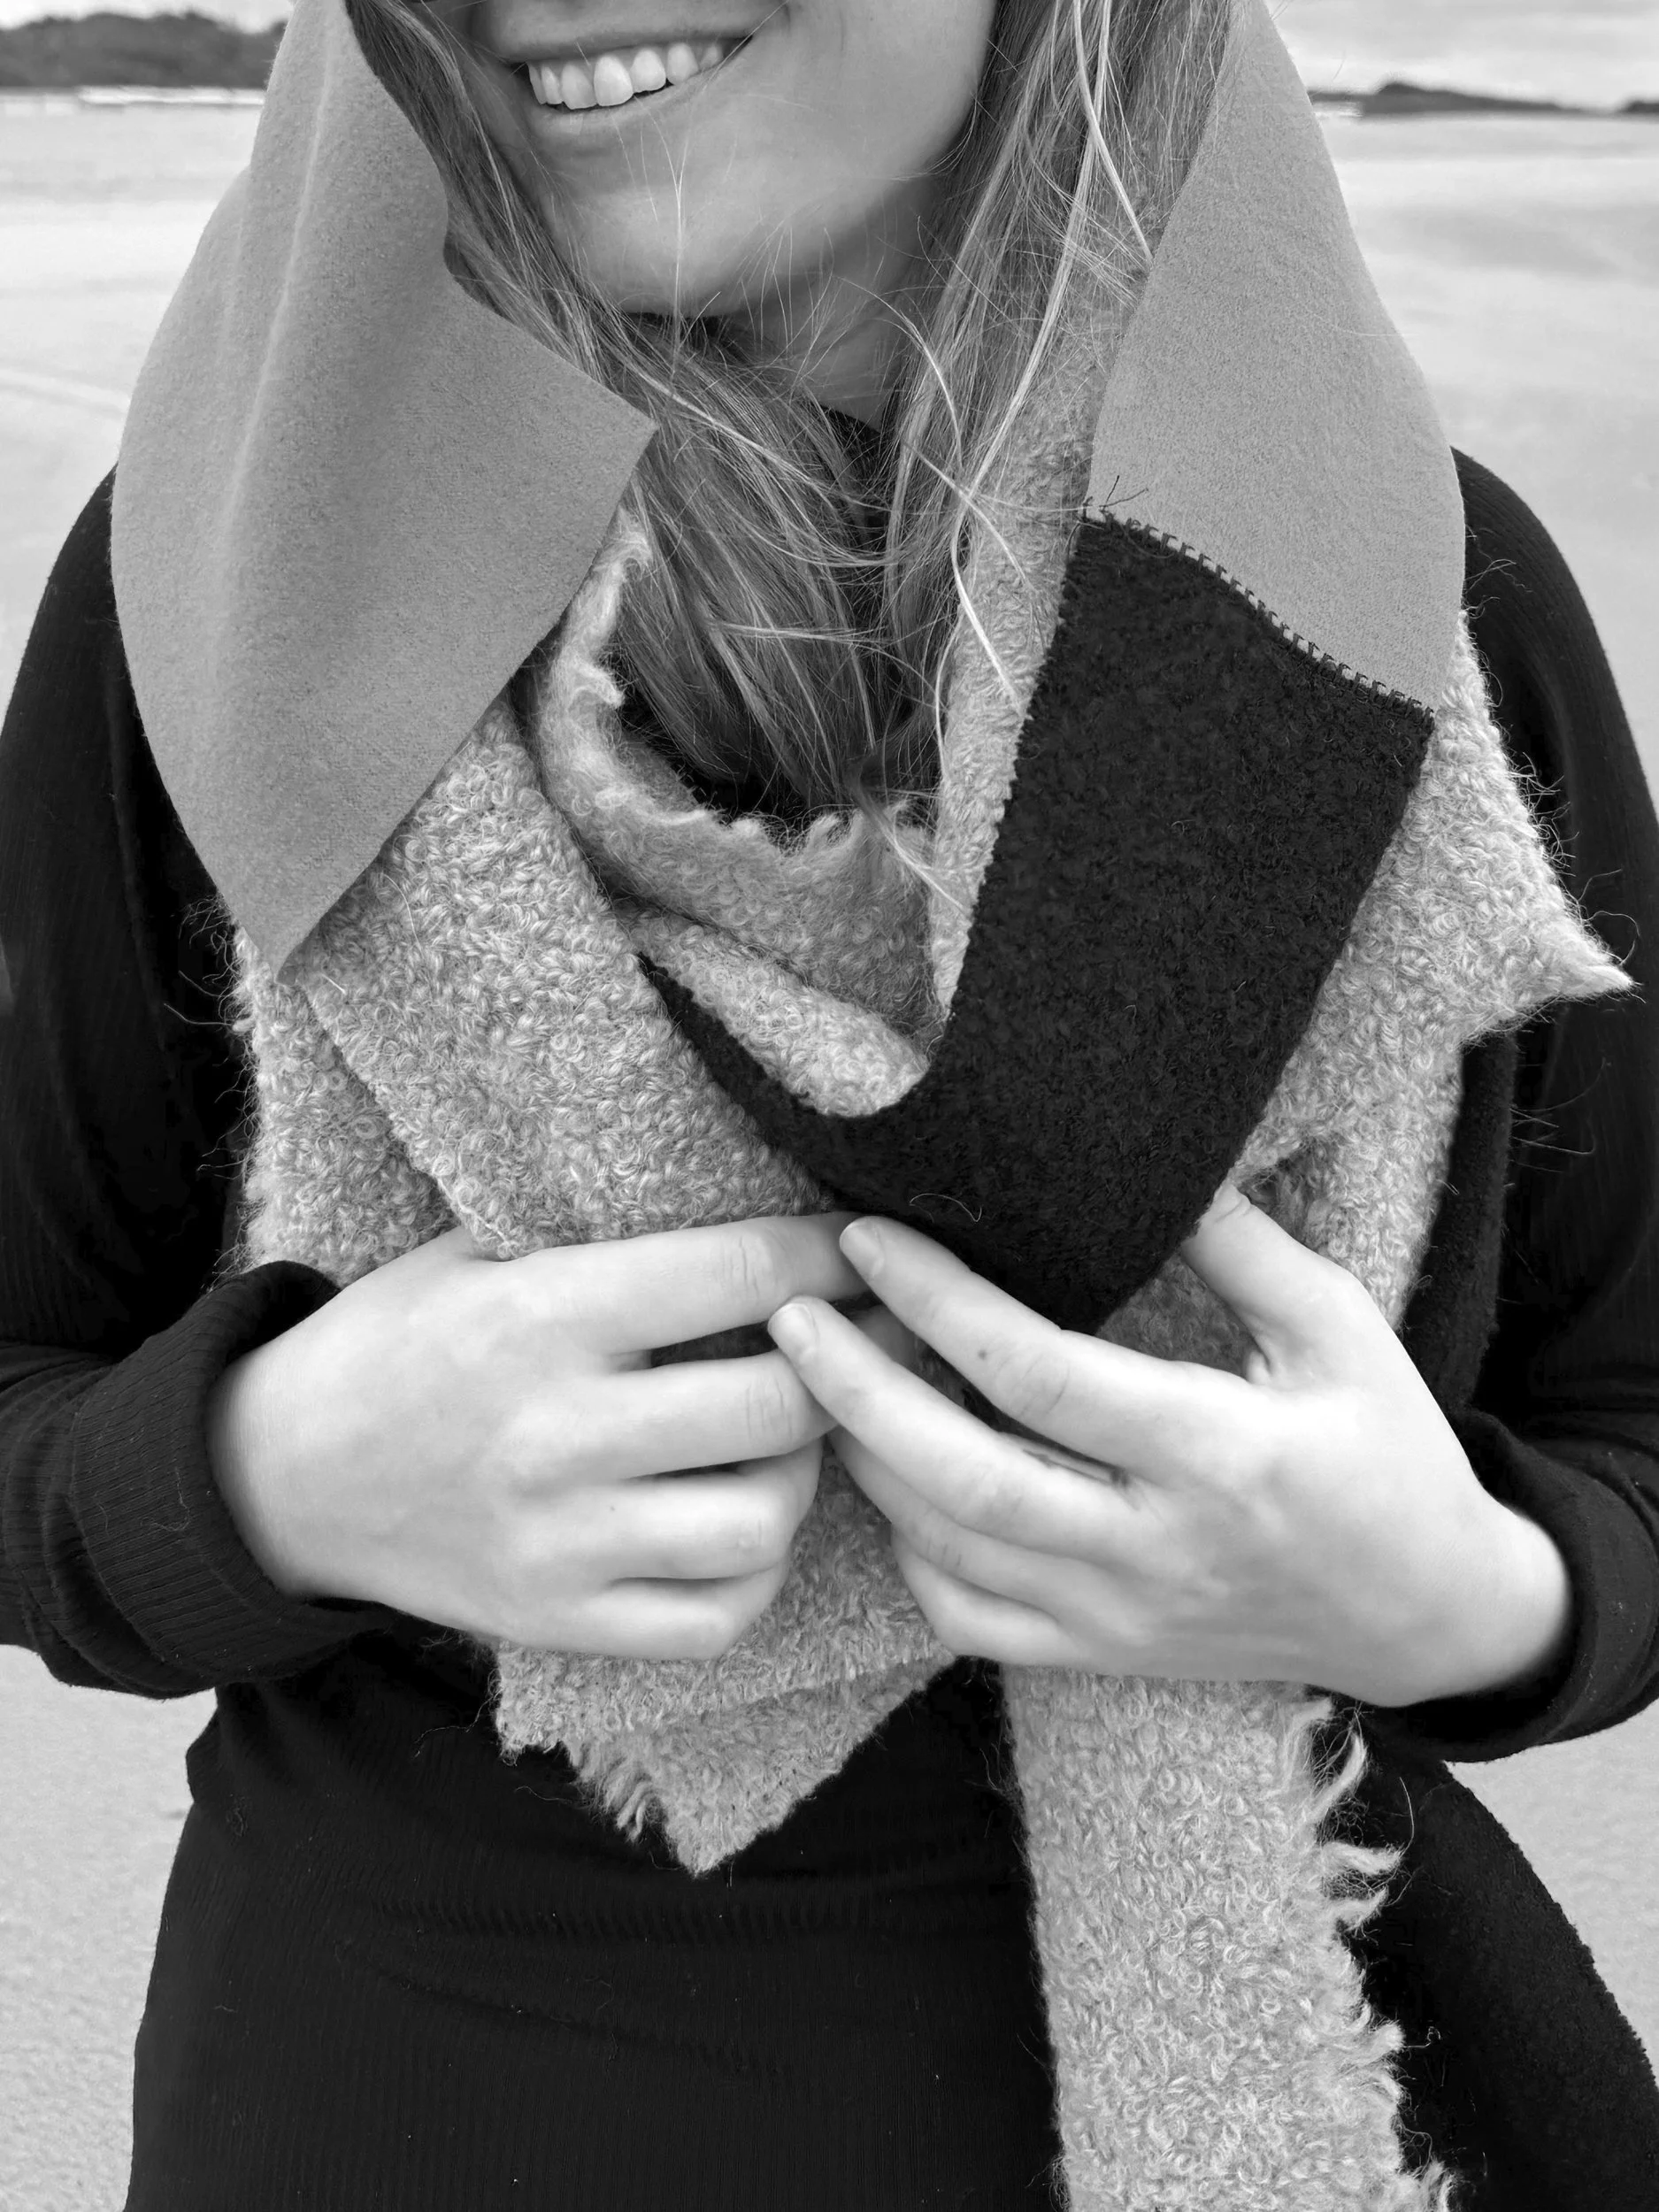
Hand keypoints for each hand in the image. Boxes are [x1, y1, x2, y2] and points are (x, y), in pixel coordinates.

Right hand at [208, 1216, 862, 1660]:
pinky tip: (742, 1521)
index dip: (829, 1256)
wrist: (284, 1477)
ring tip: (786, 1436)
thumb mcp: (481, 1249)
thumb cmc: (404, 1339)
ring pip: (762, 1521)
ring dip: (802, 1473)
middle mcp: (556, 1434)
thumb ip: (612, 1235)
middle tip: (860, 1342)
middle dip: (844, 1365)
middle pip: (776, 1403)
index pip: (740, 1274)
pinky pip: (715, 1617)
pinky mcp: (559, 1623)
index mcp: (543, 1315)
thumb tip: (769, 1198)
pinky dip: (756, 1572)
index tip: (861, 1246)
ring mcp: (560, 1543)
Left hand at [766, 1191, 1573, 1707]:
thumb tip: (1157, 1156)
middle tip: (786, 1316)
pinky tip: (888, 1481)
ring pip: (948, 1553)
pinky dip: (907, 1551)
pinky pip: (968, 1622)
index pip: (1039, 1374)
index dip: (940, 1302)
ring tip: (816, 1378)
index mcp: (1220, 1455)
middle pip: (964, 1479)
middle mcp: (1155, 1548)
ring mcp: (1119, 1618)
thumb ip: (1244, 1246)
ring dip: (866, 1462)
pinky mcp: (1100, 1657)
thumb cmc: (1389, 1456)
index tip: (871, 1236)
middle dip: (855, 1394)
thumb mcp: (1343, 1331)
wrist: (1430, 1618)